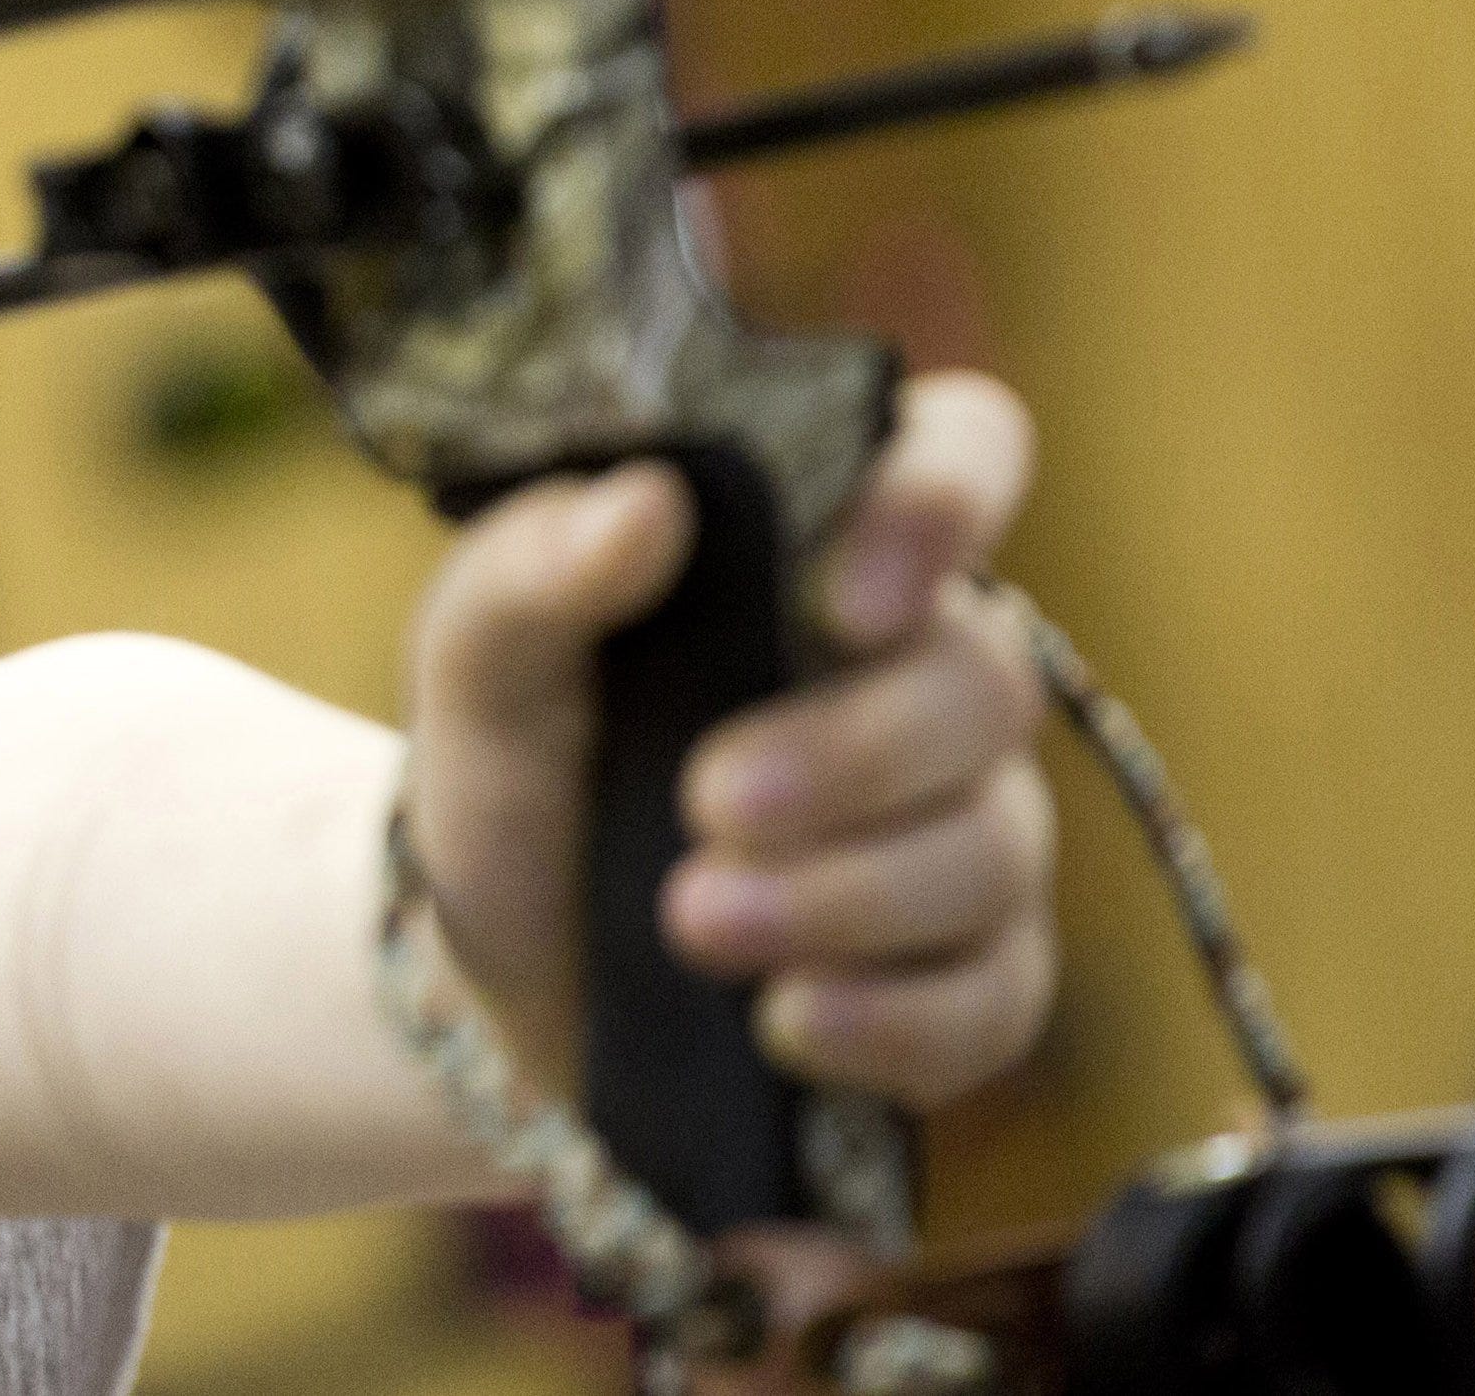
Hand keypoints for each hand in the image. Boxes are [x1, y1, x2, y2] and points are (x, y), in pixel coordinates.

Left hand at [403, 371, 1052, 1110]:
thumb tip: (645, 503)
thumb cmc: (521, 769)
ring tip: (694, 922)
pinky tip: (785, 1022)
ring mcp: (966, 827)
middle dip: (850, 755)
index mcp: (821, 552)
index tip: (851, 598)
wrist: (508, 961)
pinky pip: (994, 1001)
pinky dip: (892, 1021)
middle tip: (707, 804)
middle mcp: (922, 677)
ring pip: (989, 851)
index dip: (945, 501)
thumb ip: (535, 573)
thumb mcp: (480, 667)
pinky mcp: (972, 977)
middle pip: (984, 685)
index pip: (960, 452)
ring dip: (845, 896)